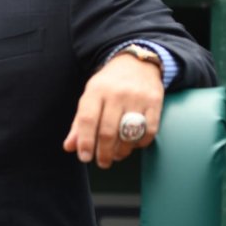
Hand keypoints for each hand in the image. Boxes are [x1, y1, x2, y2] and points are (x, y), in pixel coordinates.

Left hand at [62, 53, 163, 168]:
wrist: (136, 63)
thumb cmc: (109, 85)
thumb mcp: (90, 97)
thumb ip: (79, 123)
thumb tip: (70, 147)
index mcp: (96, 90)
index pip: (88, 120)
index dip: (85, 142)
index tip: (84, 157)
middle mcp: (117, 93)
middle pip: (108, 131)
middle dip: (104, 153)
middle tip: (102, 162)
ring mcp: (137, 97)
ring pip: (129, 134)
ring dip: (122, 151)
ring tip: (116, 155)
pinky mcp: (155, 102)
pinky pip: (149, 131)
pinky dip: (140, 143)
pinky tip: (133, 144)